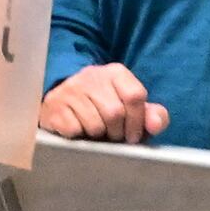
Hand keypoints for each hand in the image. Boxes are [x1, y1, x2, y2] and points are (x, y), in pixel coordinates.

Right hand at [40, 62, 165, 140]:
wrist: (64, 100)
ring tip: (95, 133)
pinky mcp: (54, 105)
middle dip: (117, 133)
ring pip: (94, 124)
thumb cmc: (104, 108)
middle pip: (115, 113)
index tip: (133, 136)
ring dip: (98, 136)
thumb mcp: (132, 109)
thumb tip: (155, 125)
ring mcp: (71, 89)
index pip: (135, 96)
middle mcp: (92, 76)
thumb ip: (153, 116)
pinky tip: (78, 130)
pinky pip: (74, 130)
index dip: (138, 122)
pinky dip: (79, 136)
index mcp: (115, 73)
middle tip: (113, 137)